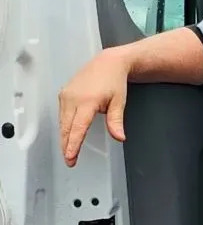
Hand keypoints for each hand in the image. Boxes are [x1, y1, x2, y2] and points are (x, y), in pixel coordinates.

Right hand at [58, 49, 131, 166]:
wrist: (107, 63)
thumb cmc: (114, 81)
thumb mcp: (119, 101)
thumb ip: (116, 121)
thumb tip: (119, 138)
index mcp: (88, 101)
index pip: (78, 127)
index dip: (74, 144)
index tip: (70, 156)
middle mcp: (73, 98)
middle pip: (67, 127)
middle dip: (67, 145)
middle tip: (70, 161)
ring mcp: (66, 96)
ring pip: (62, 122)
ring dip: (64, 137)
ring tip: (68, 151)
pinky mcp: (63, 94)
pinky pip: (61, 114)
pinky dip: (64, 126)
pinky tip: (68, 134)